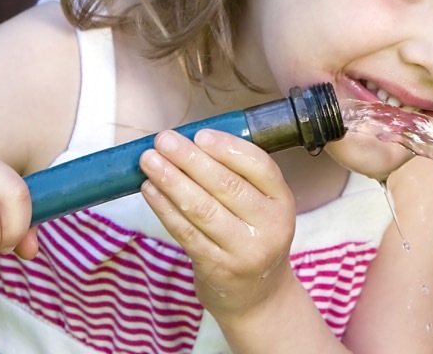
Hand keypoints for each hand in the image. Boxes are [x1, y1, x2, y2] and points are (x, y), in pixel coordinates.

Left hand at [139, 129, 296, 318]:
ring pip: (202, 208)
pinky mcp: (216, 268)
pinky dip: (164, 208)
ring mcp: (243, 250)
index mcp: (283, 202)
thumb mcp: (263, 208)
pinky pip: (186, 232)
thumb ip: (240, 177)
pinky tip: (151, 190)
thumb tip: (193, 141)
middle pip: (227, 186)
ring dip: (171, 181)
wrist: (258, 297)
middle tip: (164, 140)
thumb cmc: (254, 238)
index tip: (200, 134)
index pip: (260, 167)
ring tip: (149, 161)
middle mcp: (270, 226)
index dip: (229, 148)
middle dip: (190, 159)